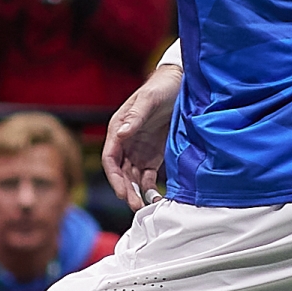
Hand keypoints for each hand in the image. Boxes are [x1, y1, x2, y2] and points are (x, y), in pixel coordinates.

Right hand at [102, 61, 179, 204]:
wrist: (181, 83)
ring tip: (144, 207)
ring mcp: (139, 150)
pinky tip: (155, 198)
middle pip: (121, 172)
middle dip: (126, 190)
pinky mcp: (154, 155)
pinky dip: (150, 188)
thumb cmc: (161, 88)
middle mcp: (126, 142)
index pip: (110, 158)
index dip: (114, 177)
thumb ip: (135, 117)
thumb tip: (121, 134)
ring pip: (133, 177)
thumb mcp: (149, 99)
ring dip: (137, 192)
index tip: (122, 191)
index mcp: (119, 128)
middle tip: (135, 206)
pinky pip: (148, 176)